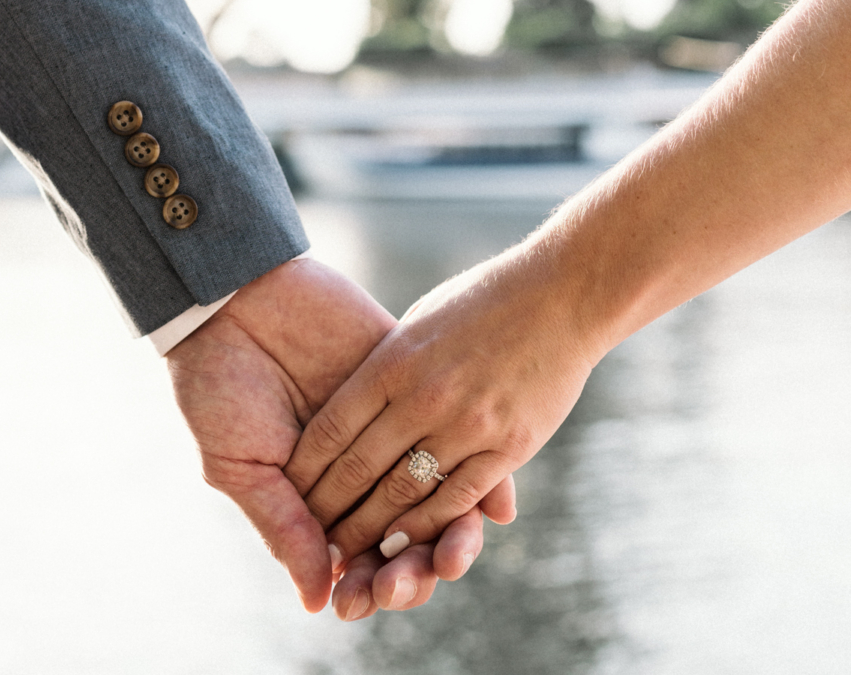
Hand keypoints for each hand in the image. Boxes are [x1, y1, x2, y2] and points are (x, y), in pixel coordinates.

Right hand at [166, 254, 514, 614]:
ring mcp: (394, 421)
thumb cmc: (219, 385)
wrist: (232, 298)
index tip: (368, 603)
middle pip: (407, 531)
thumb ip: (284, 526)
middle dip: (416, 569)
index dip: (371, 584)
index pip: (360, 552)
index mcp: (321, 492)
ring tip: (451, 560)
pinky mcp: (413, 377)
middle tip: (408, 585)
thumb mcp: (241, 465)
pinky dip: (483, 470)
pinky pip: (460, 429)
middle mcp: (365, 463)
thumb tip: (318, 599)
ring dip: (452, 534)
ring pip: (440, 489)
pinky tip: (495, 504)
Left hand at [285, 237, 593, 567]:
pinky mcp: (507, 446)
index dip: (306, 468)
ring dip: (371, 532)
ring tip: (348, 557)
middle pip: (360, 469)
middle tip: (310, 542)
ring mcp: (467, 424)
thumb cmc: (487, 299)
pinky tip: (405, 542)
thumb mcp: (423, 320)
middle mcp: (424, 396)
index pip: (333, 427)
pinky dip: (426, 526)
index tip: (287, 492)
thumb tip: (354, 401)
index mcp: (395, 359)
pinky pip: (456, 498)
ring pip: (404, 494)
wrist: (563, 292)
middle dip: (328, 512)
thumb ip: (388, 364)